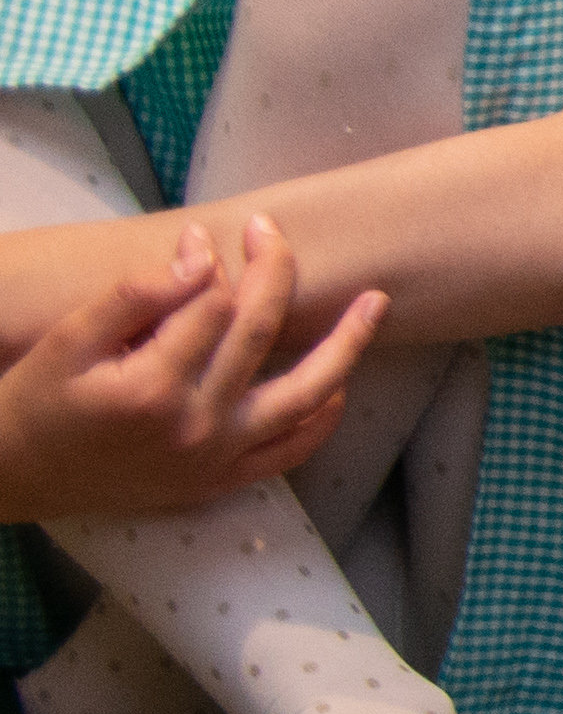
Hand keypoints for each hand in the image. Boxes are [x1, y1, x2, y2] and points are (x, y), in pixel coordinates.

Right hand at [0, 214, 381, 534]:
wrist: (15, 477)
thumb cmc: (35, 403)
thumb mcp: (66, 342)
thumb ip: (134, 297)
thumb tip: (200, 256)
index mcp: (150, 388)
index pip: (210, 307)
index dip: (212, 262)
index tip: (206, 234)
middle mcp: (193, 426)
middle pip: (258, 335)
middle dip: (273, 273)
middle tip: (273, 231)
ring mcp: (214, 459)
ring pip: (302, 396)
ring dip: (345, 347)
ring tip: (376, 303)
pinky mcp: (219, 482)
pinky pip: (290, 451)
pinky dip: (322, 418)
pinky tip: (342, 383)